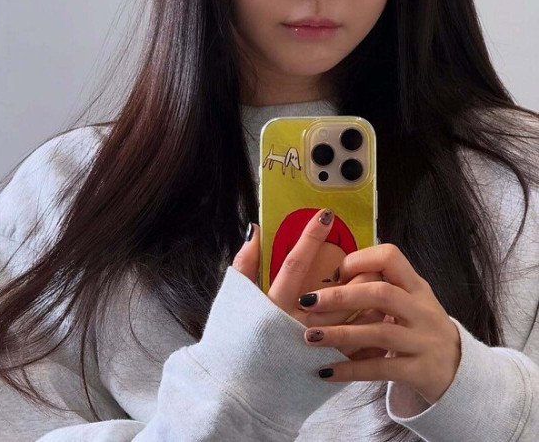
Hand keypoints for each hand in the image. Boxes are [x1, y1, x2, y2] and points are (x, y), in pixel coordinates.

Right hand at [232, 209, 387, 360]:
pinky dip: (373, 324)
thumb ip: (245, 265)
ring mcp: (319, 349)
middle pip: (338, 291)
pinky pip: (363, 344)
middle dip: (356, 269)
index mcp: (275, 307)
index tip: (326, 215)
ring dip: (370, 295)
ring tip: (379, 279)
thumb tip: (253, 230)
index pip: (296, 263)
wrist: (241, 398)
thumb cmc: (234, 347)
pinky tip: (379, 312)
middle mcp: (299, 327)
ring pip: (356, 315)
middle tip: (365, 254)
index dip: (311, 237)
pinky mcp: (334, 367)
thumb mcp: (235, 303)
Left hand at [297, 242, 461, 404]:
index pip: (390, 257)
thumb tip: (333, 275)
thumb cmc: (421, 330)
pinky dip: (351, 370)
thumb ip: (382, 287)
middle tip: (308, 302)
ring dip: (340, 334)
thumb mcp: (411, 302)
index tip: (334, 274)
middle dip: (341, 296)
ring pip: (380, 332)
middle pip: (381, 293)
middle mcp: (423, 310)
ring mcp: (425, 341)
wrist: (460, 374)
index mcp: (416, 287)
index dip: (359, 260)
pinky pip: (381, 368)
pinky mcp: (421, 371)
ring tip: (310, 337)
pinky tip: (325, 371)